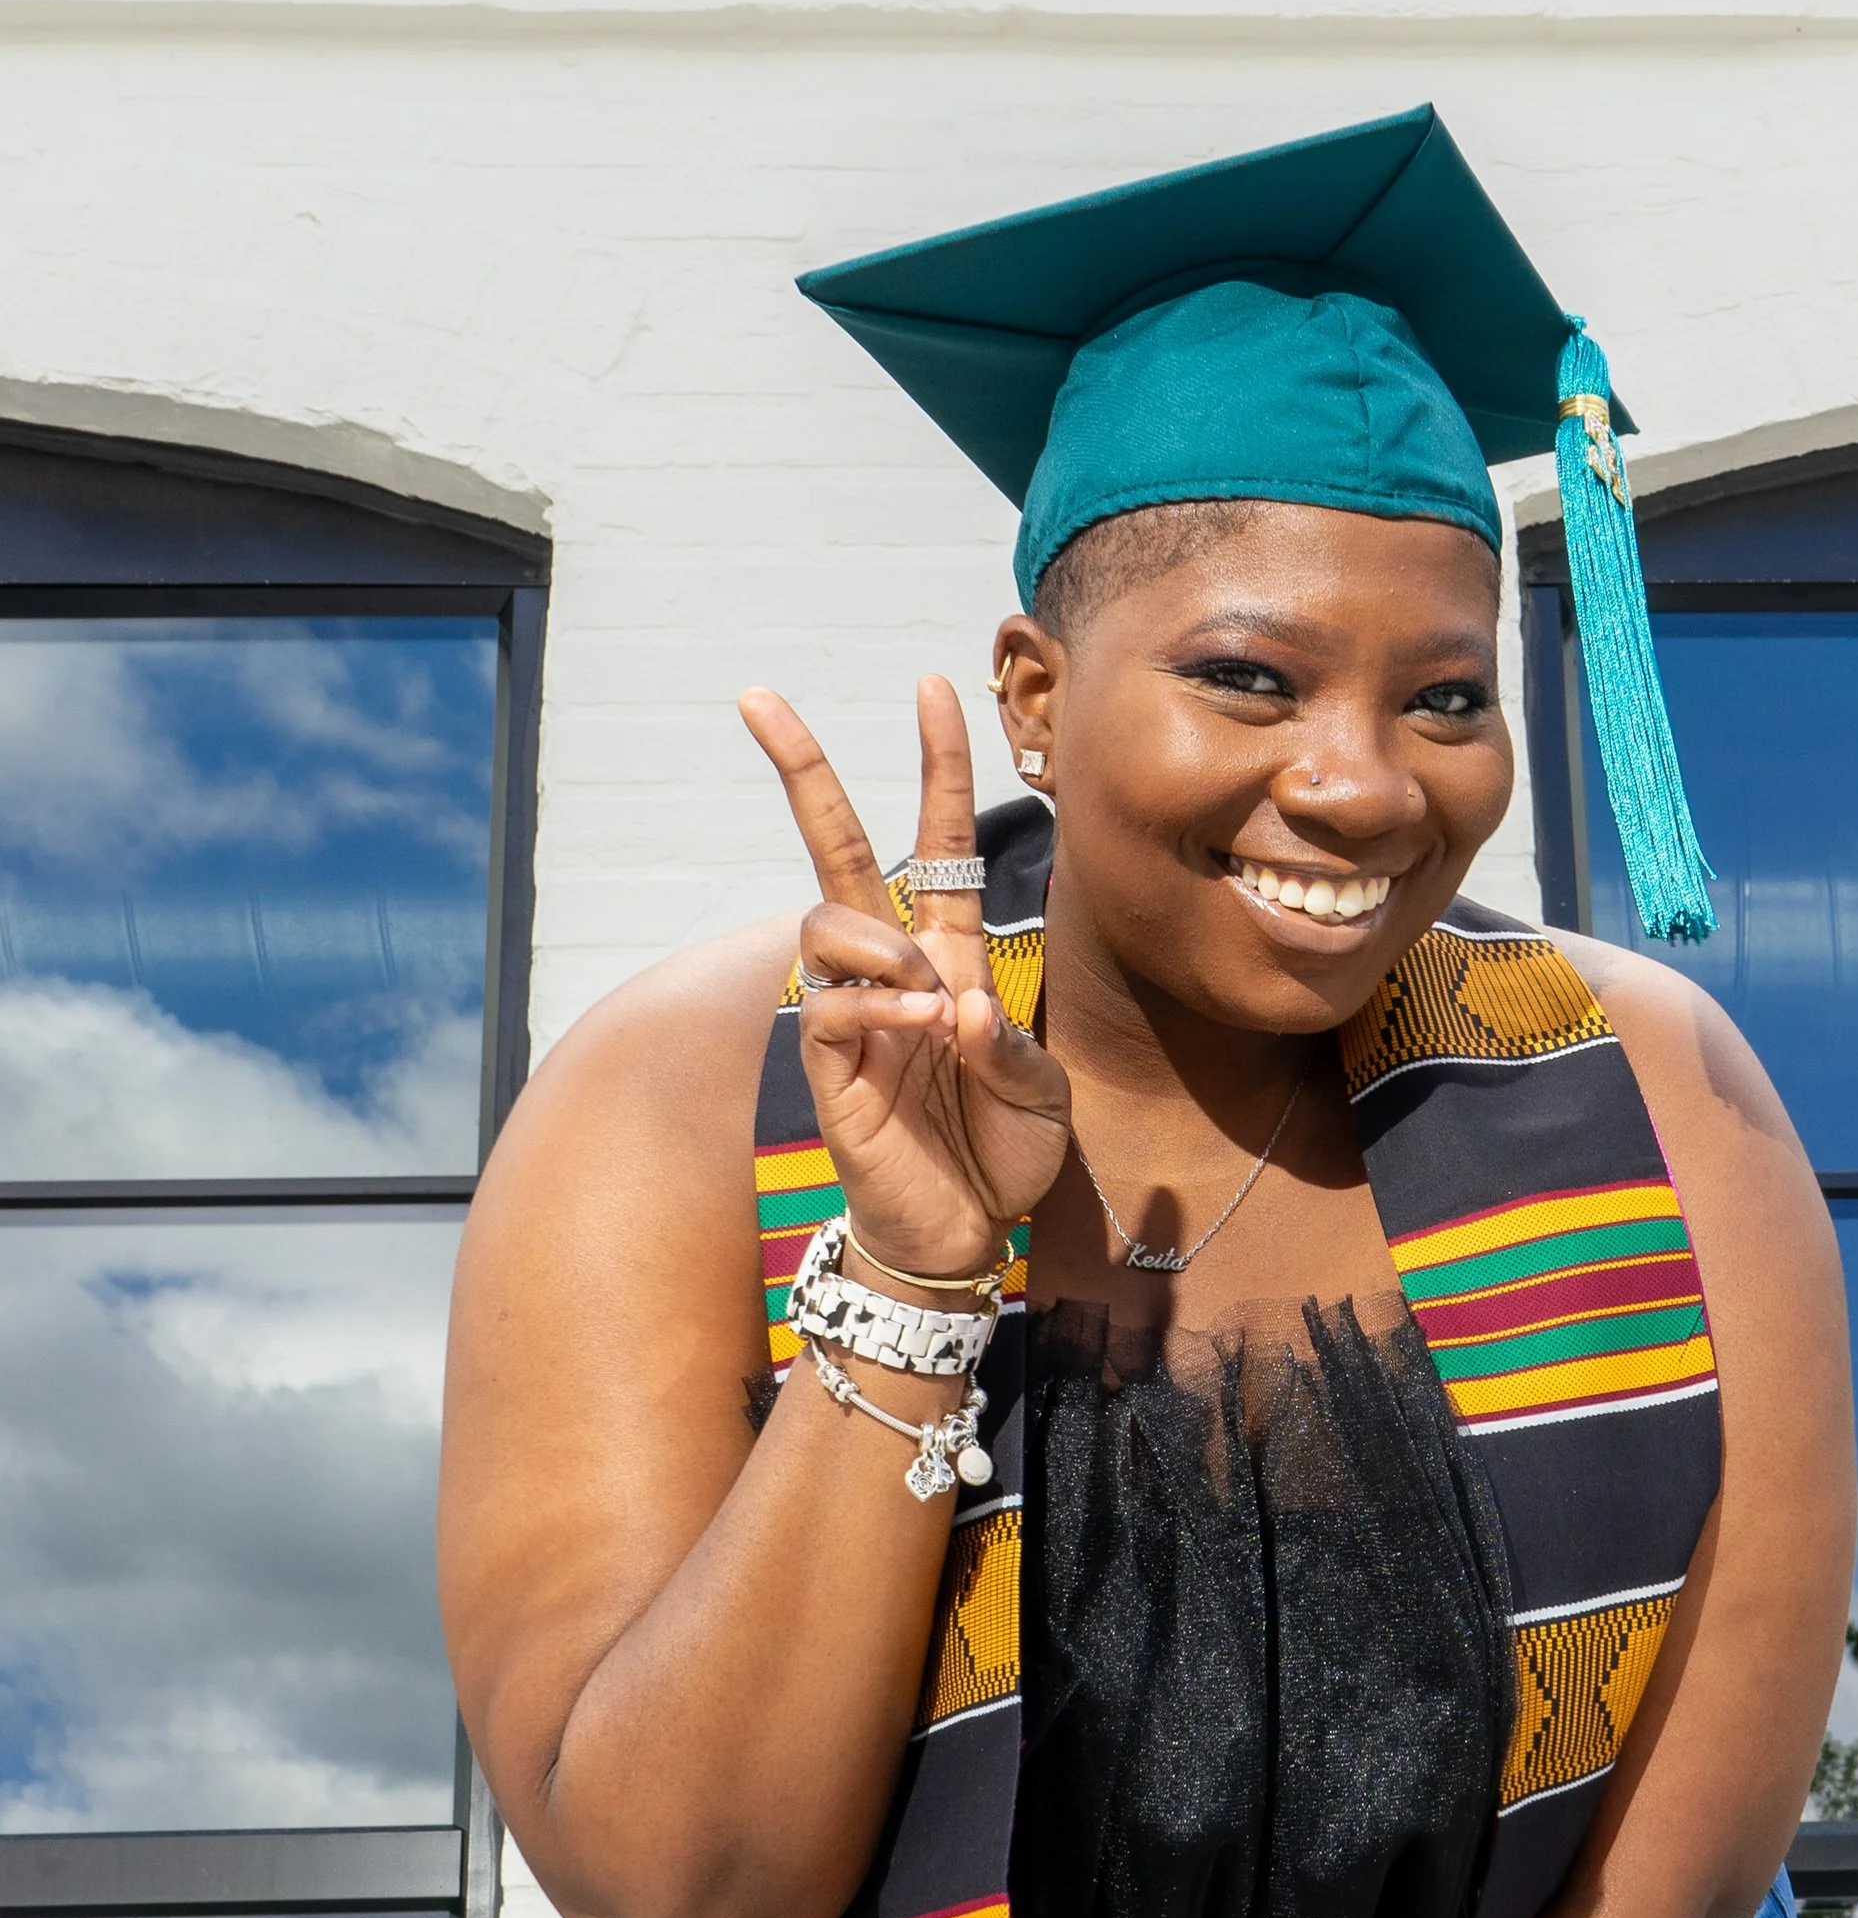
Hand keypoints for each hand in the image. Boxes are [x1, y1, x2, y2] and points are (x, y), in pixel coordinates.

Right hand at [738, 675, 1070, 1277]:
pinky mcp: (828, 1066)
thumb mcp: (1040, 1092)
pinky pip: (830, 1004)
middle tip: (758, 697)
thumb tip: (954, 1006)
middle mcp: (893, 969)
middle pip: (836, 849)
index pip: (938, 840)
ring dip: (882, 945)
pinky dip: (878, 1004)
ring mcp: (853, 1014)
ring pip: (826, 923)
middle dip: (801, 770)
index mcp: (951, 954)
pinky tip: (919, 1030)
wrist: (964, 1232)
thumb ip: (1009, 1045)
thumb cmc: (1000, 1154)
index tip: (932, 685)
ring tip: (926, 1002)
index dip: (938, 765)